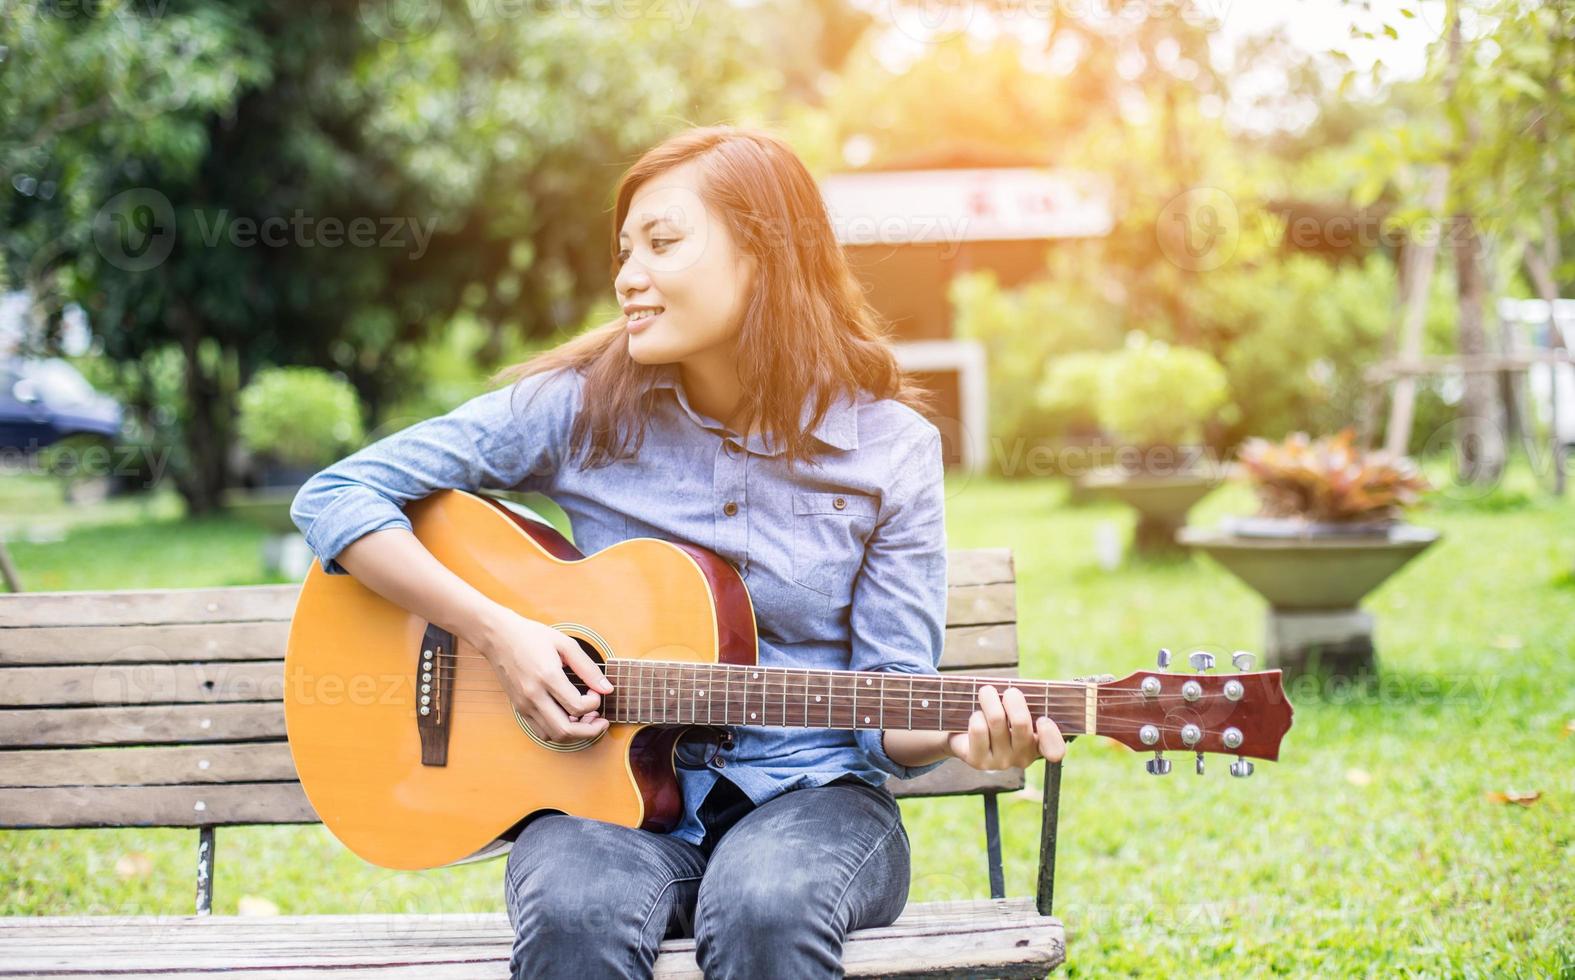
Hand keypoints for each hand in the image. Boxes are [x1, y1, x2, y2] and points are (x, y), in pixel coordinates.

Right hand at [474, 607, 612, 740]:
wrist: (498, 637)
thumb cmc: (531, 637)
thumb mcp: (565, 644)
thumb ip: (588, 668)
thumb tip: (606, 688)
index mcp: (547, 677)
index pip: (577, 707)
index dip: (595, 703)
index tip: (596, 692)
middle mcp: (534, 695)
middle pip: (565, 731)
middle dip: (590, 730)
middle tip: (601, 721)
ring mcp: (524, 705)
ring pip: (553, 736)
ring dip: (574, 733)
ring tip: (585, 719)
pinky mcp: (519, 708)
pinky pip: (541, 731)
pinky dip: (557, 731)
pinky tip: (567, 718)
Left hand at [946, 684, 1065, 769]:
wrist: (967, 735)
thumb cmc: (999, 716)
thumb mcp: (1015, 710)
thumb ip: (1024, 703)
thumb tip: (1016, 691)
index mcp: (1039, 745)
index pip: (1055, 750)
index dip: (1050, 734)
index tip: (1042, 719)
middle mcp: (1022, 758)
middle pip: (1021, 723)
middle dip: (1013, 698)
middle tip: (1009, 691)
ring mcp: (1001, 761)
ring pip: (996, 720)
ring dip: (990, 699)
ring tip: (987, 692)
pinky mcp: (979, 761)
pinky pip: (979, 729)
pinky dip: (976, 715)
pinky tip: (976, 717)